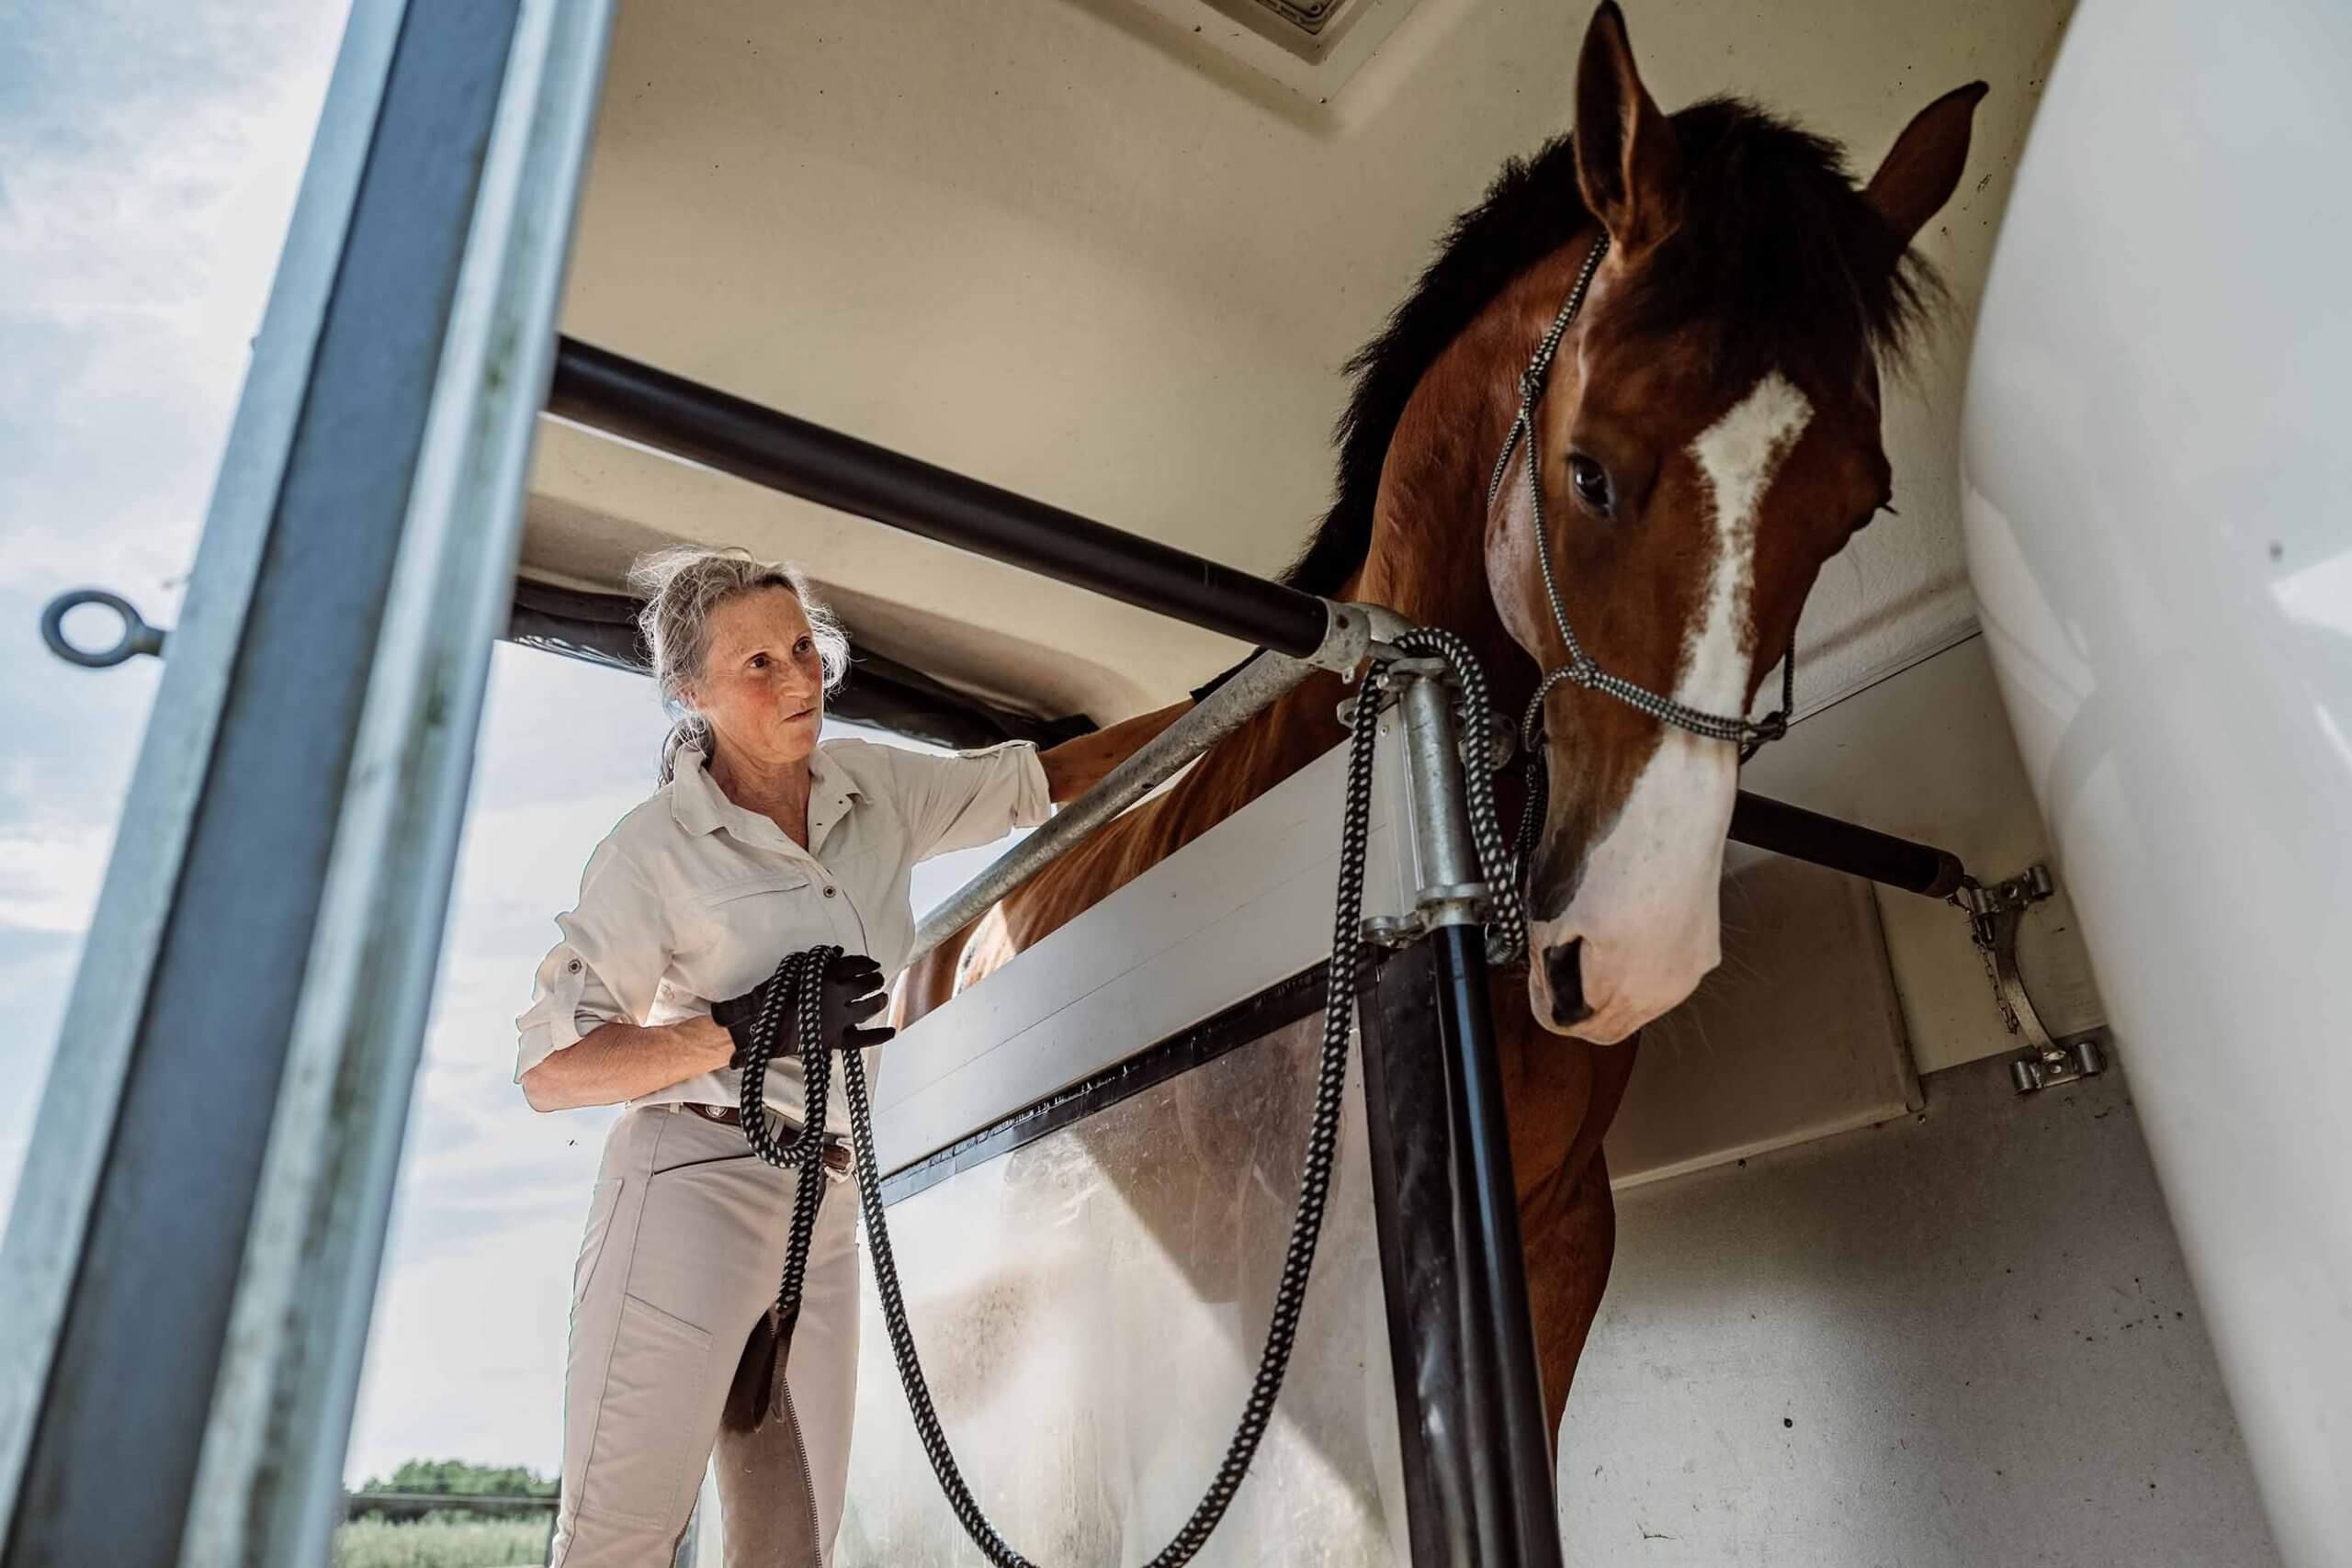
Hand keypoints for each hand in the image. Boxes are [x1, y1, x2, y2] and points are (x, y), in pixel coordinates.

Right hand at [711, 950, 894, 1068]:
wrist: (758, 1026)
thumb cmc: (772, 996)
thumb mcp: (793, 971)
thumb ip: (817, 961)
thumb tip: (838, 952)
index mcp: (825, 976)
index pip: (853, 965)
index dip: (865, 963)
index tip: (871, 964)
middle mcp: (836, 996)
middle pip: (865, 985)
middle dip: (874, 980)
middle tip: (876, 980)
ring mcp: (838, 1019)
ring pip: (869, 1007)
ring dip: (878, 1000)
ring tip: (881, 997)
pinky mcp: (835, 1039)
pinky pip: (862, 1039)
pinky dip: (878, 1036)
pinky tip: (892, 1032)